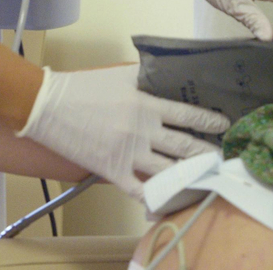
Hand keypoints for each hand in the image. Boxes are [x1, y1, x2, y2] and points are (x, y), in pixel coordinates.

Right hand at [16, 64, 227, 198]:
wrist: (49, 106)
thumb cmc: (84, 87)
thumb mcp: (120, 74)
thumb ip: (147, 76)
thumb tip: (171, 73)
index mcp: (145, 103)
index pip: (186, 113)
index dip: (208, 120)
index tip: (223, 124)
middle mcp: (142, 130)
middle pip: (184, 145)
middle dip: (207, 152)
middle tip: (223, 156)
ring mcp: (128, 154)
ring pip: (169, 170)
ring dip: (191, 175)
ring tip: (207, 177)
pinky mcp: (113, 171)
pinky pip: (141, 191)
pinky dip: (158, 198)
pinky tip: (172, 200)